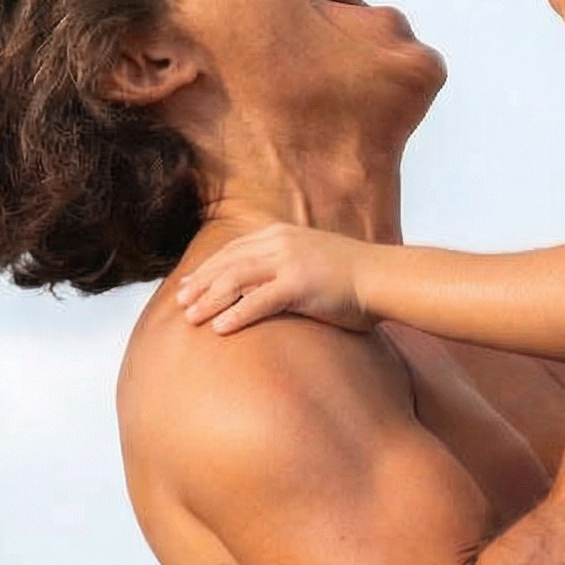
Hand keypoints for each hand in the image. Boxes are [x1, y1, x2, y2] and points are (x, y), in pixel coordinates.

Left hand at [171, 224, 374, 334]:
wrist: (385, 278)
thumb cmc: (354, 278)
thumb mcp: (314, 261)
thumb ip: (287, 267)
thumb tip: (267, 287)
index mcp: (282, 235)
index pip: (233, 250)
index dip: (208, 268)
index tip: (189, 285)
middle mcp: (280, 243)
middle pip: (228, 263)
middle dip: (201, 284)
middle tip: (180, 304)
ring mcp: (289, 261)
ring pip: (236, 280)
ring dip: (210, 300)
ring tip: (191, 319)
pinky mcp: (300, 284)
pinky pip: (258, 301)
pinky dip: (236, 315)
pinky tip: (220, 329)